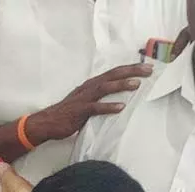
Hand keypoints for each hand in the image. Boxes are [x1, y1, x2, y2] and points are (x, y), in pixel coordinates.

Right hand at [29, 63, 151, 142]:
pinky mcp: (79, 111)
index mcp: (90, 85)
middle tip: (148, 70)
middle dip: (131, 71)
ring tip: (136, 84)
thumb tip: (118, 98)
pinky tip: (120, 107)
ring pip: (104, 88)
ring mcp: (83, 99)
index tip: (146, 66)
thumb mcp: (85, 101)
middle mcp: (88, 88)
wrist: (46, 123)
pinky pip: (95, 108)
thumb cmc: (66, 114)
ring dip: (121, 85)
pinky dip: (108, 107)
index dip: (130, 68)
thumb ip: (99, 97)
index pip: (113, 73)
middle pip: (112, 76)